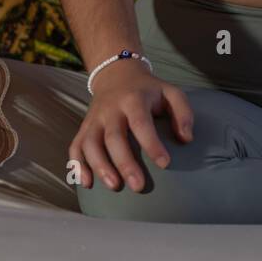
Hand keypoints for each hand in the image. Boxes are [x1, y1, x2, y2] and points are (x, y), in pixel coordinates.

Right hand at [68, 65, 193, 192]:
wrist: (117, 73)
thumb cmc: (148, 90)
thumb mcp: (170, 92)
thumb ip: (183, 112)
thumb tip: (186, 139)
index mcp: (134, 99)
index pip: (141, 122)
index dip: (151, 144)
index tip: (165, 163)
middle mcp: (110, 109)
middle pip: (113, 137)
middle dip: (124, 163)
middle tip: (138, 186)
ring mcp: (94, 118)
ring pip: (90, 143)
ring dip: (99, 167)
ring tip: (114, 187)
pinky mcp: (84, 127)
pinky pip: (75, 146)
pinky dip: (77, 165)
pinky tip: (86, 183)